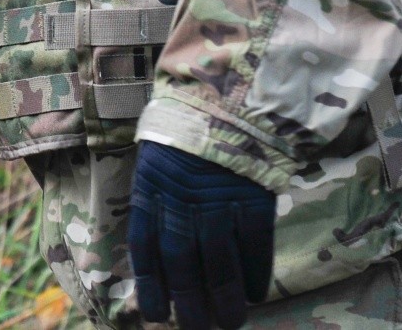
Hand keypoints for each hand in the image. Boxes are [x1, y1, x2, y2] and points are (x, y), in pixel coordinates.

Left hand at [128, 141, 274, 329]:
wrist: (224, 96)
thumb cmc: (185, 131)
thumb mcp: (155, 160)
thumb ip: (157, 202)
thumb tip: (159, 254)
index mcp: (150, 189)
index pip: (145, 248)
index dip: (150, 286)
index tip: (155, 315)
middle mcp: (181, 199)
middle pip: (181, 262)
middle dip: (188, 302)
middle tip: (196, 329)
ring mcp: (218, 199)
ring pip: (219, 261)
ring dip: (224, 298)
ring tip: (230, 323)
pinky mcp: (253, 196)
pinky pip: (254, 244)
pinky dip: (255, 272)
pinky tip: (256, 293)